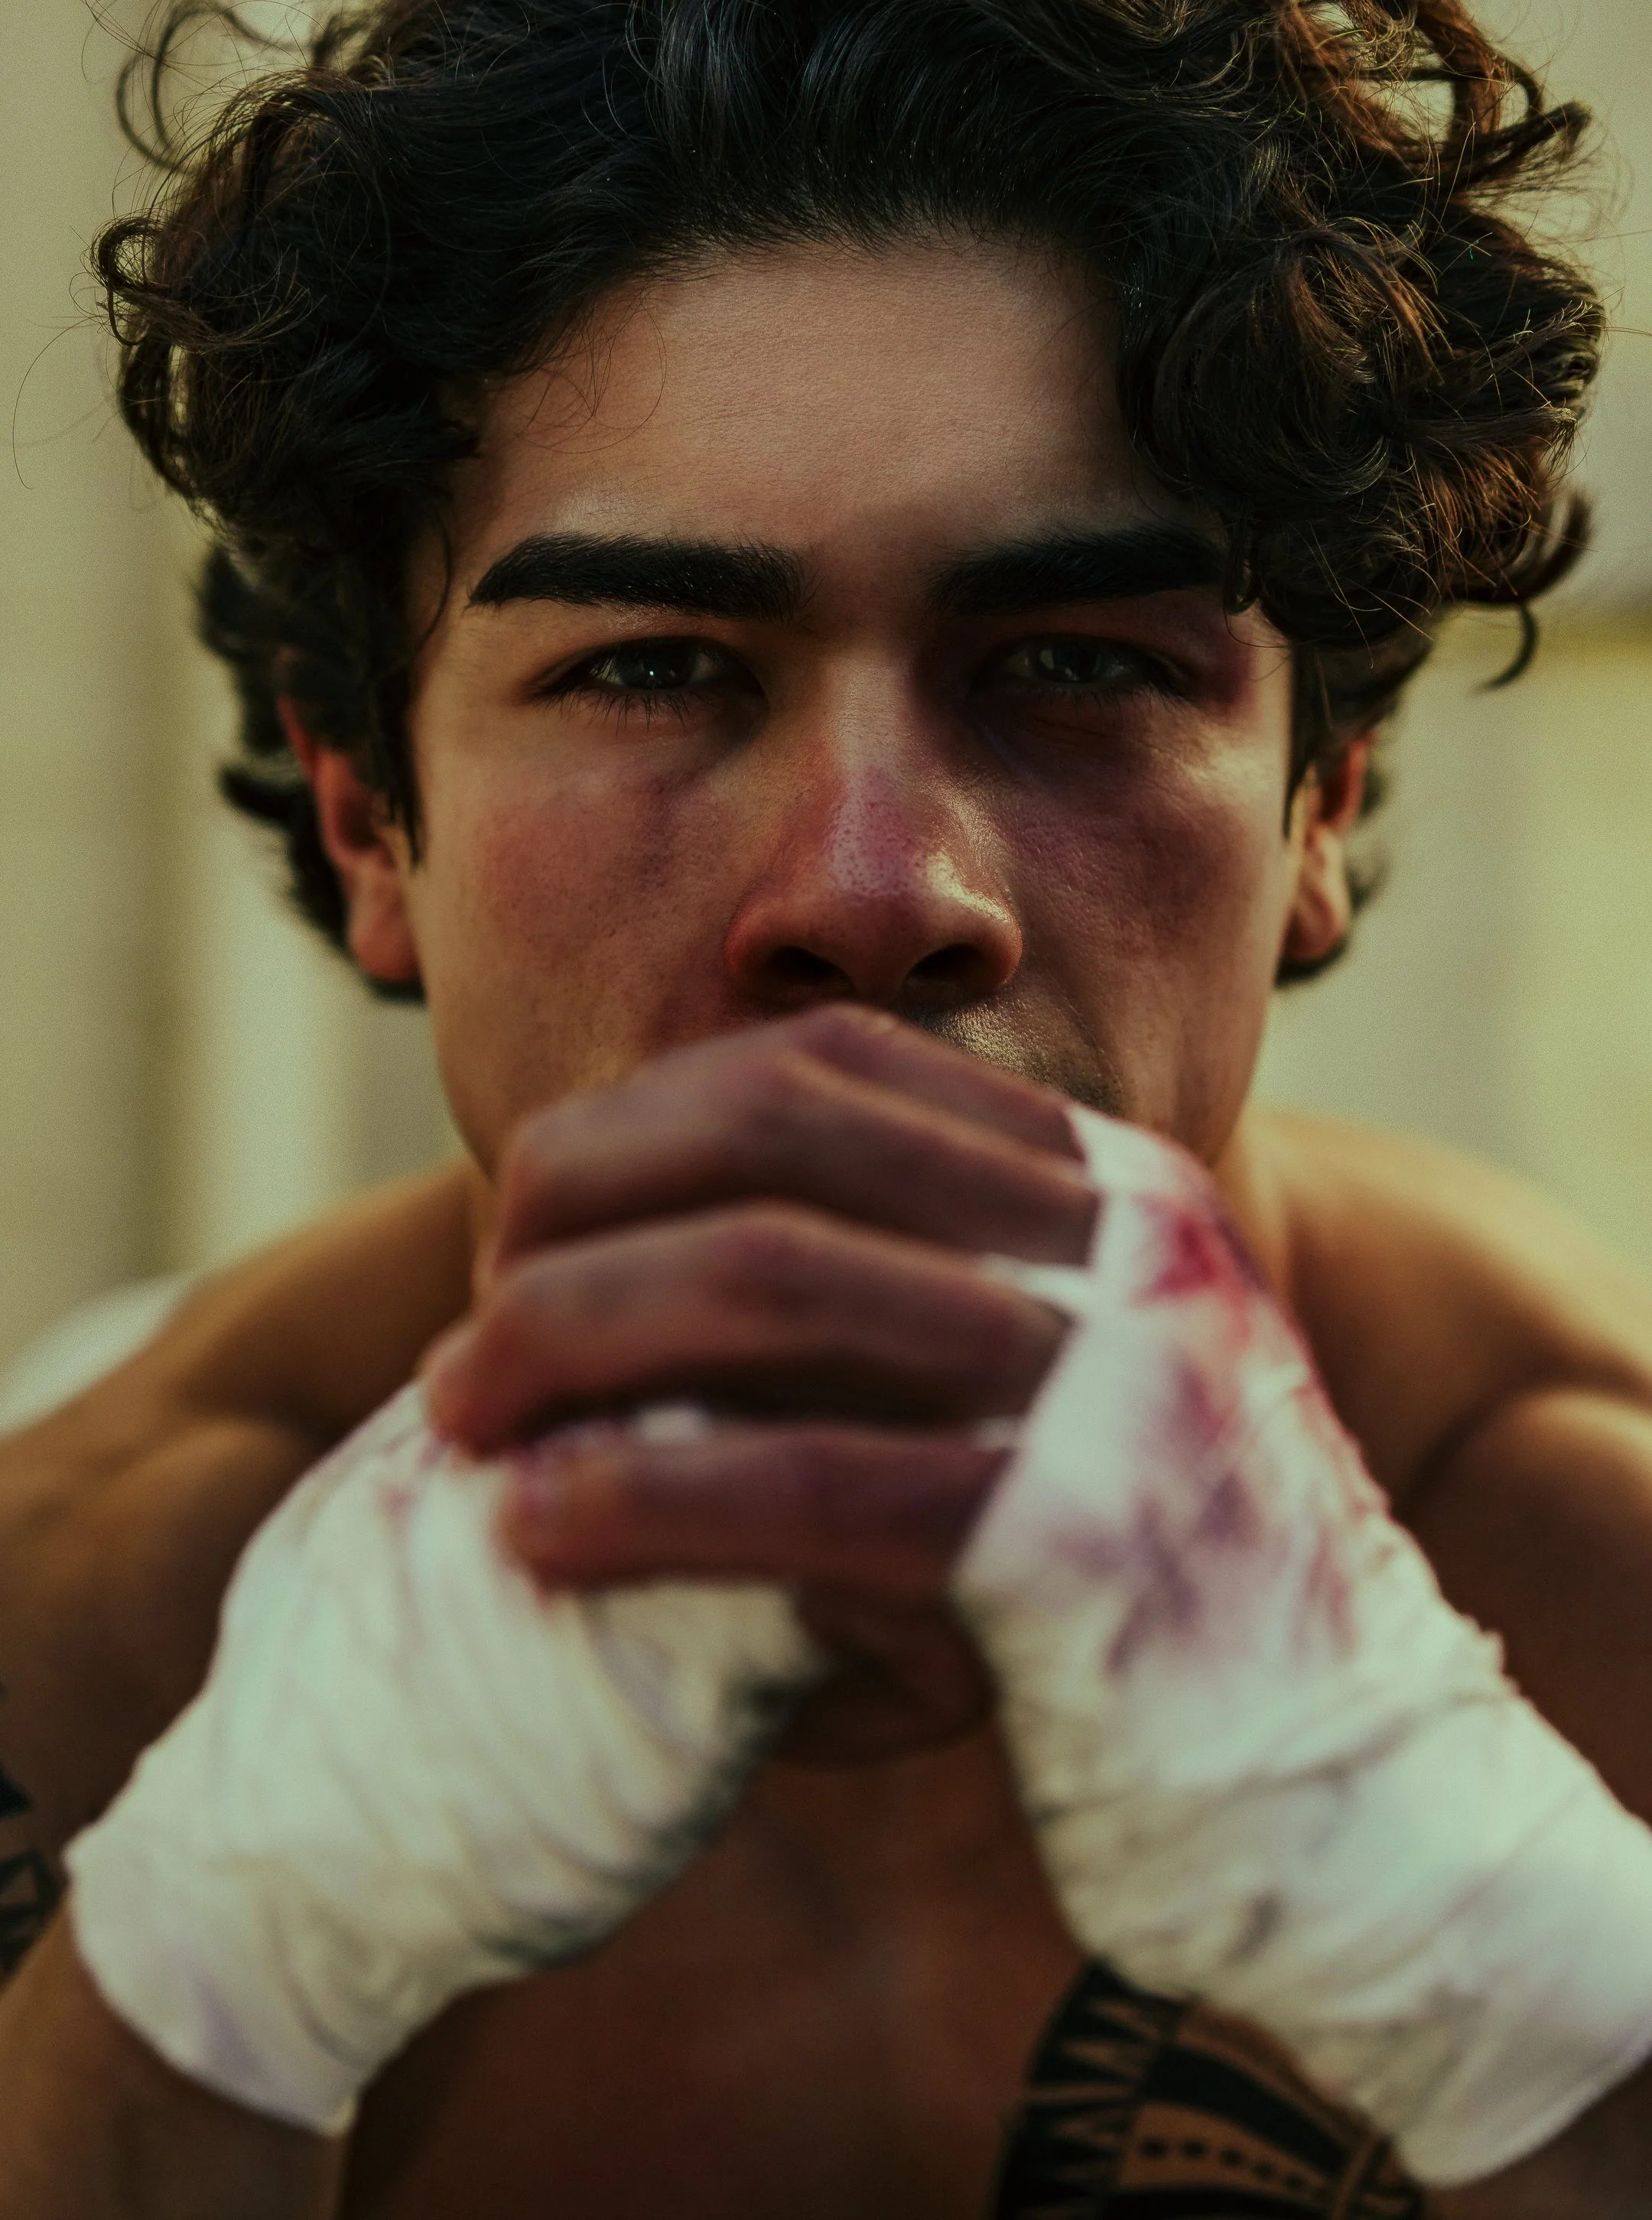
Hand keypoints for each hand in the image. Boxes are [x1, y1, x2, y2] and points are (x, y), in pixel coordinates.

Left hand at [424, 1006, 1095, 1760]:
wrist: (1353, 1789)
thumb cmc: (1149, 1596)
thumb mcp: (1057, 1403)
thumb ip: (912, 1309)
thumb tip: (658, 1258)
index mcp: (1107, 1184)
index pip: (827, 1066)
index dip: (642, 1122)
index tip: (528, 1217)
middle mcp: (1120, 1238)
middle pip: (776, 1135)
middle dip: (577, 1205)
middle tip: (469, 1322)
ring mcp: (1113, 1376)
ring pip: (772, 1282)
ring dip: (570, 1337)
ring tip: (454, 1419)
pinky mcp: (1081, 1541)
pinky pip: (810, 1484)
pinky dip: (643, 1493)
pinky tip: (533, 1536)